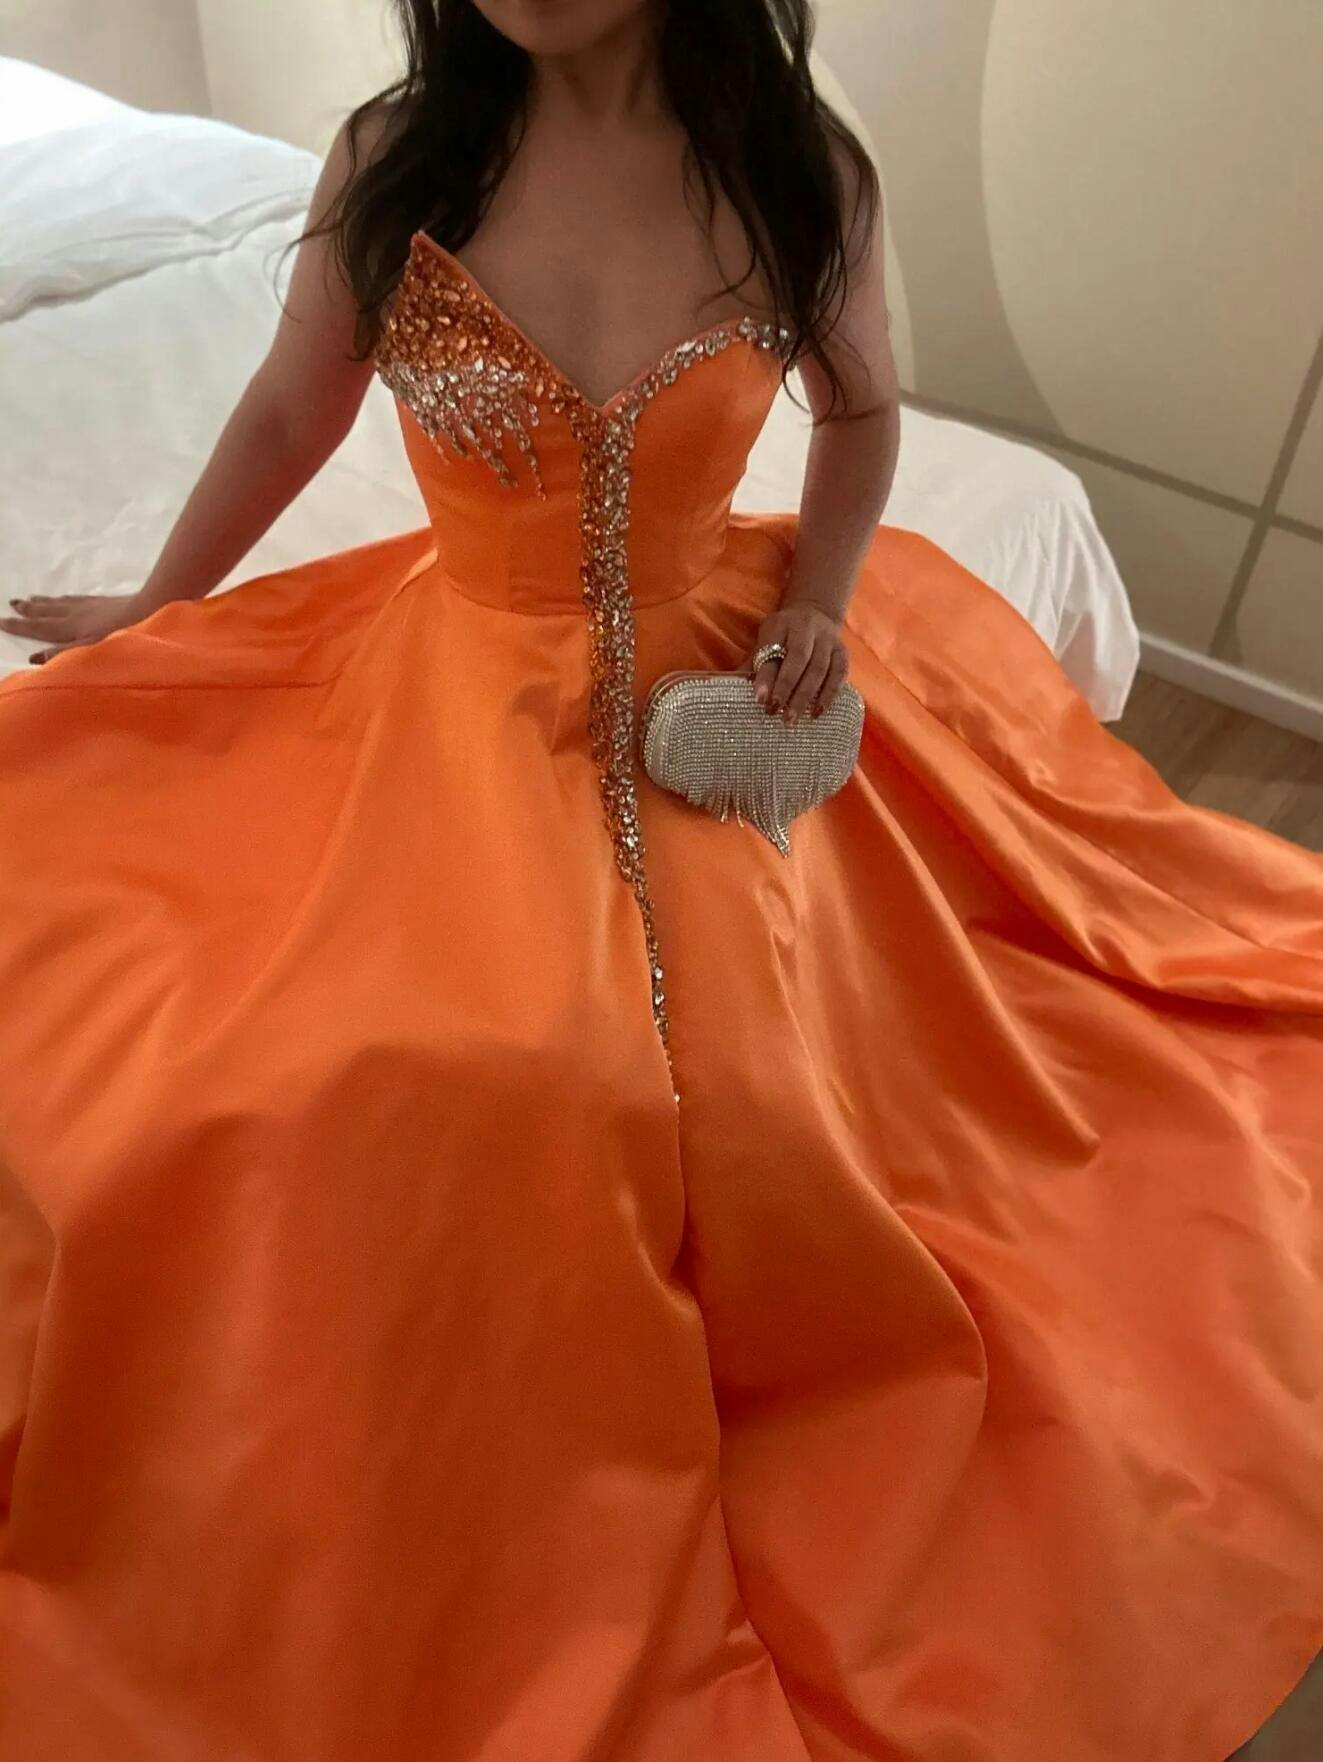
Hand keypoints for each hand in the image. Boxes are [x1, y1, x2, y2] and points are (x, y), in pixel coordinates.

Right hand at [1, 593, 145, 663]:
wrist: (149, 607)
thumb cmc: (122, 634)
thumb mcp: (90, 649)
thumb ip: (63, 654)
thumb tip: (34, 658)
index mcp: (70, 628)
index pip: (38, 628)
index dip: (18, 626)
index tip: (0, 622)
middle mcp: (74, 614)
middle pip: (45, 612)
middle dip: (27, 610)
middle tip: (11, 603)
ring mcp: (88, 606)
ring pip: (58, 603)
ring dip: (41, 602)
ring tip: (28, 599)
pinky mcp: (102, 601)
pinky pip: (73, 598)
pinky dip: (62, 599)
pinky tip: (63, 598)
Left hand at [746, 602, 849, 724]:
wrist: (815, 612)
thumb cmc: (783, 634)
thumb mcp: (765, 639)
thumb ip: (754, 661)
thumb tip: (734, 687)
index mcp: (781, 624)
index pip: (773, 650)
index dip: (765, 676)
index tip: (759, 699)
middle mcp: (807, 628)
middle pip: (799, 659)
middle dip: (787, 688)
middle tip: (776, 713)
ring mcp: (828, 639)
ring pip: (820, 669)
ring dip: (806, 696)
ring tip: (793, 718)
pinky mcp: (843, 651)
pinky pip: (840, 673)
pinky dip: (830, 694)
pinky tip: (818, 712)